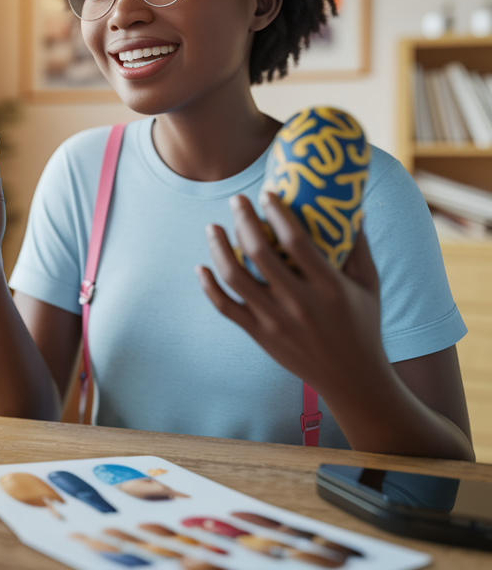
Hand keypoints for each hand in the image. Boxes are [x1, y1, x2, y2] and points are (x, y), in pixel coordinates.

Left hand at [197, 192, 387, 397]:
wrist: (352, 378)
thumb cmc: (363, 325)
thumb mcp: (369, 285)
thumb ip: (359, 248)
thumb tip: (351, 208)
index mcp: (330, 287)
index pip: (297, 241)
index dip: (277, 213)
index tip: (266, 193)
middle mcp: (300, 303)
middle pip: (260, 253)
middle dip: (243, 220)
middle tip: (237, 200)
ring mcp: (276, 321)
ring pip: (235, 277)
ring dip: (218, 248)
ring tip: (212, 227)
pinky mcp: (260, 335)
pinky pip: (225, 307)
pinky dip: (208, 286)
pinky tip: (201, 266)